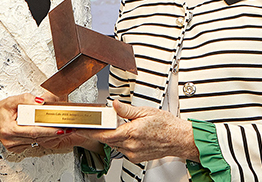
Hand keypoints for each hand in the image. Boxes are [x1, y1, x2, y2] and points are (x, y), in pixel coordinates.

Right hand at [0, 93, 63, 152]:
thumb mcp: (12, 100)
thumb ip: (27, 99)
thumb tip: (41, 103)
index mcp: (10, 130)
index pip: (34, 132)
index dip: (49, 131)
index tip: (60, 128)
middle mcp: (11, 140)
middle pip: (36, 138)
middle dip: (53, 133)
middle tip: (67, 129)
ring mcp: (12, 146)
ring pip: (35, 142)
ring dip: (48, 136)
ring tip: (60, 129)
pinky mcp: (14, 148)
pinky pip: (30, 143)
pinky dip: (39, 138)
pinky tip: (45, 132)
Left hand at [78, 99, 198, 163]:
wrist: (179, 139)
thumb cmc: (166, 125)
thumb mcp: (145, 111)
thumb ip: (127, 109)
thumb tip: (115, 104)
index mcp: (131, 133)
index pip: (104, 134)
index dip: (91, 131)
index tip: (82, 128)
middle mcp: (131, 146)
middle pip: (108, 140)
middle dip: (103, 131)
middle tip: (103, 122)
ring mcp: (133, 154)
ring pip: (115, 145)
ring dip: (113, 136)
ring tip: (122, 126)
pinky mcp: (136, 158)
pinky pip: (123, 150)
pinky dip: (122, 142)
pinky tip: (129, 135)